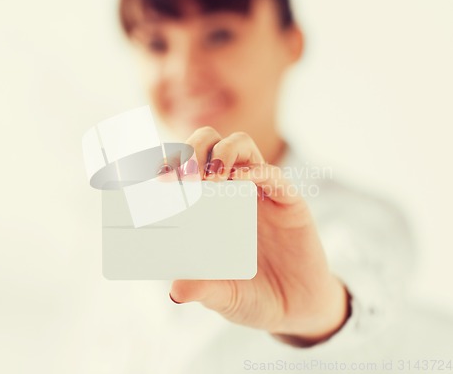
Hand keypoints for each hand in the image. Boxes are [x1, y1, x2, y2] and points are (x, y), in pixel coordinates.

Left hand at [169, 127, 350, 345]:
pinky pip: (272, 174)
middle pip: (209, 144)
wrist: (296, 308)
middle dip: (191, 150)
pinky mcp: (288, 199)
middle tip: (182, 178)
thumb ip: (203, 289)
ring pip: (240, 145)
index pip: (186, 167)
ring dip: (220, 152)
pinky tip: (240, 181)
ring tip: (207, 178)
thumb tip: (174, 290)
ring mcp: (260, 191)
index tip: (156, 177)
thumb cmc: (253, 296)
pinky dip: (255, 171)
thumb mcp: (223, 295)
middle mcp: (232, 191)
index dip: (170, 164)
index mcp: (209, 206)